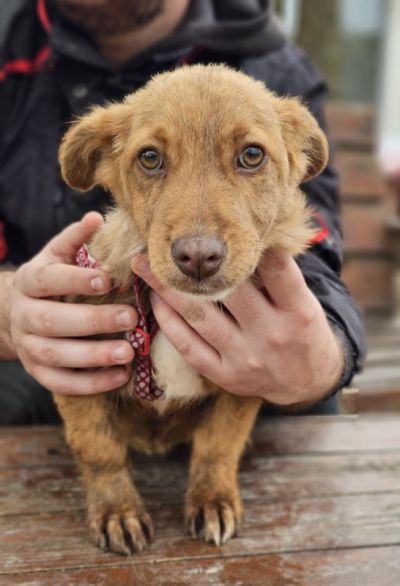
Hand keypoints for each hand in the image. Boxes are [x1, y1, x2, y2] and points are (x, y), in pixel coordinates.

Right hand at [9, 212, 136, 394]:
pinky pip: (61, 382)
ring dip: (94, 356)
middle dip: (93, 321)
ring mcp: (28, 347)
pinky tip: (121, 376)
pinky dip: (91, 383)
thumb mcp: (57, 256)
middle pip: (53, 321)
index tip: (107, 280)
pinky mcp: (38, 371)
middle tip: (131, 318)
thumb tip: (95, 218)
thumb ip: (75, 239)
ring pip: (56, 355)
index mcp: (30, 281)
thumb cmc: (51, 280)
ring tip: (130, 352)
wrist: (18, 314)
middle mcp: (24, 315)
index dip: (75, 280)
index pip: (48, 280)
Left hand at [131, 252, 343, 405]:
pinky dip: (168, 321)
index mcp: (299, 311)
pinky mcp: (225, 375)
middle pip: (230, 290)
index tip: (222, 225)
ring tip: (144, 265)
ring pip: (200, 316)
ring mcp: (246, 358)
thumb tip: (240, 239)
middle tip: (164, 240)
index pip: (276, 270)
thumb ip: (279, 276)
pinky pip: (189, 346)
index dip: (251, 246)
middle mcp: (272, 335)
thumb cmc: (302, 331)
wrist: (307, 382)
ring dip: (167, 288)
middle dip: (195, 264)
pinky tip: (155, 300)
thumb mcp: (305, 302)